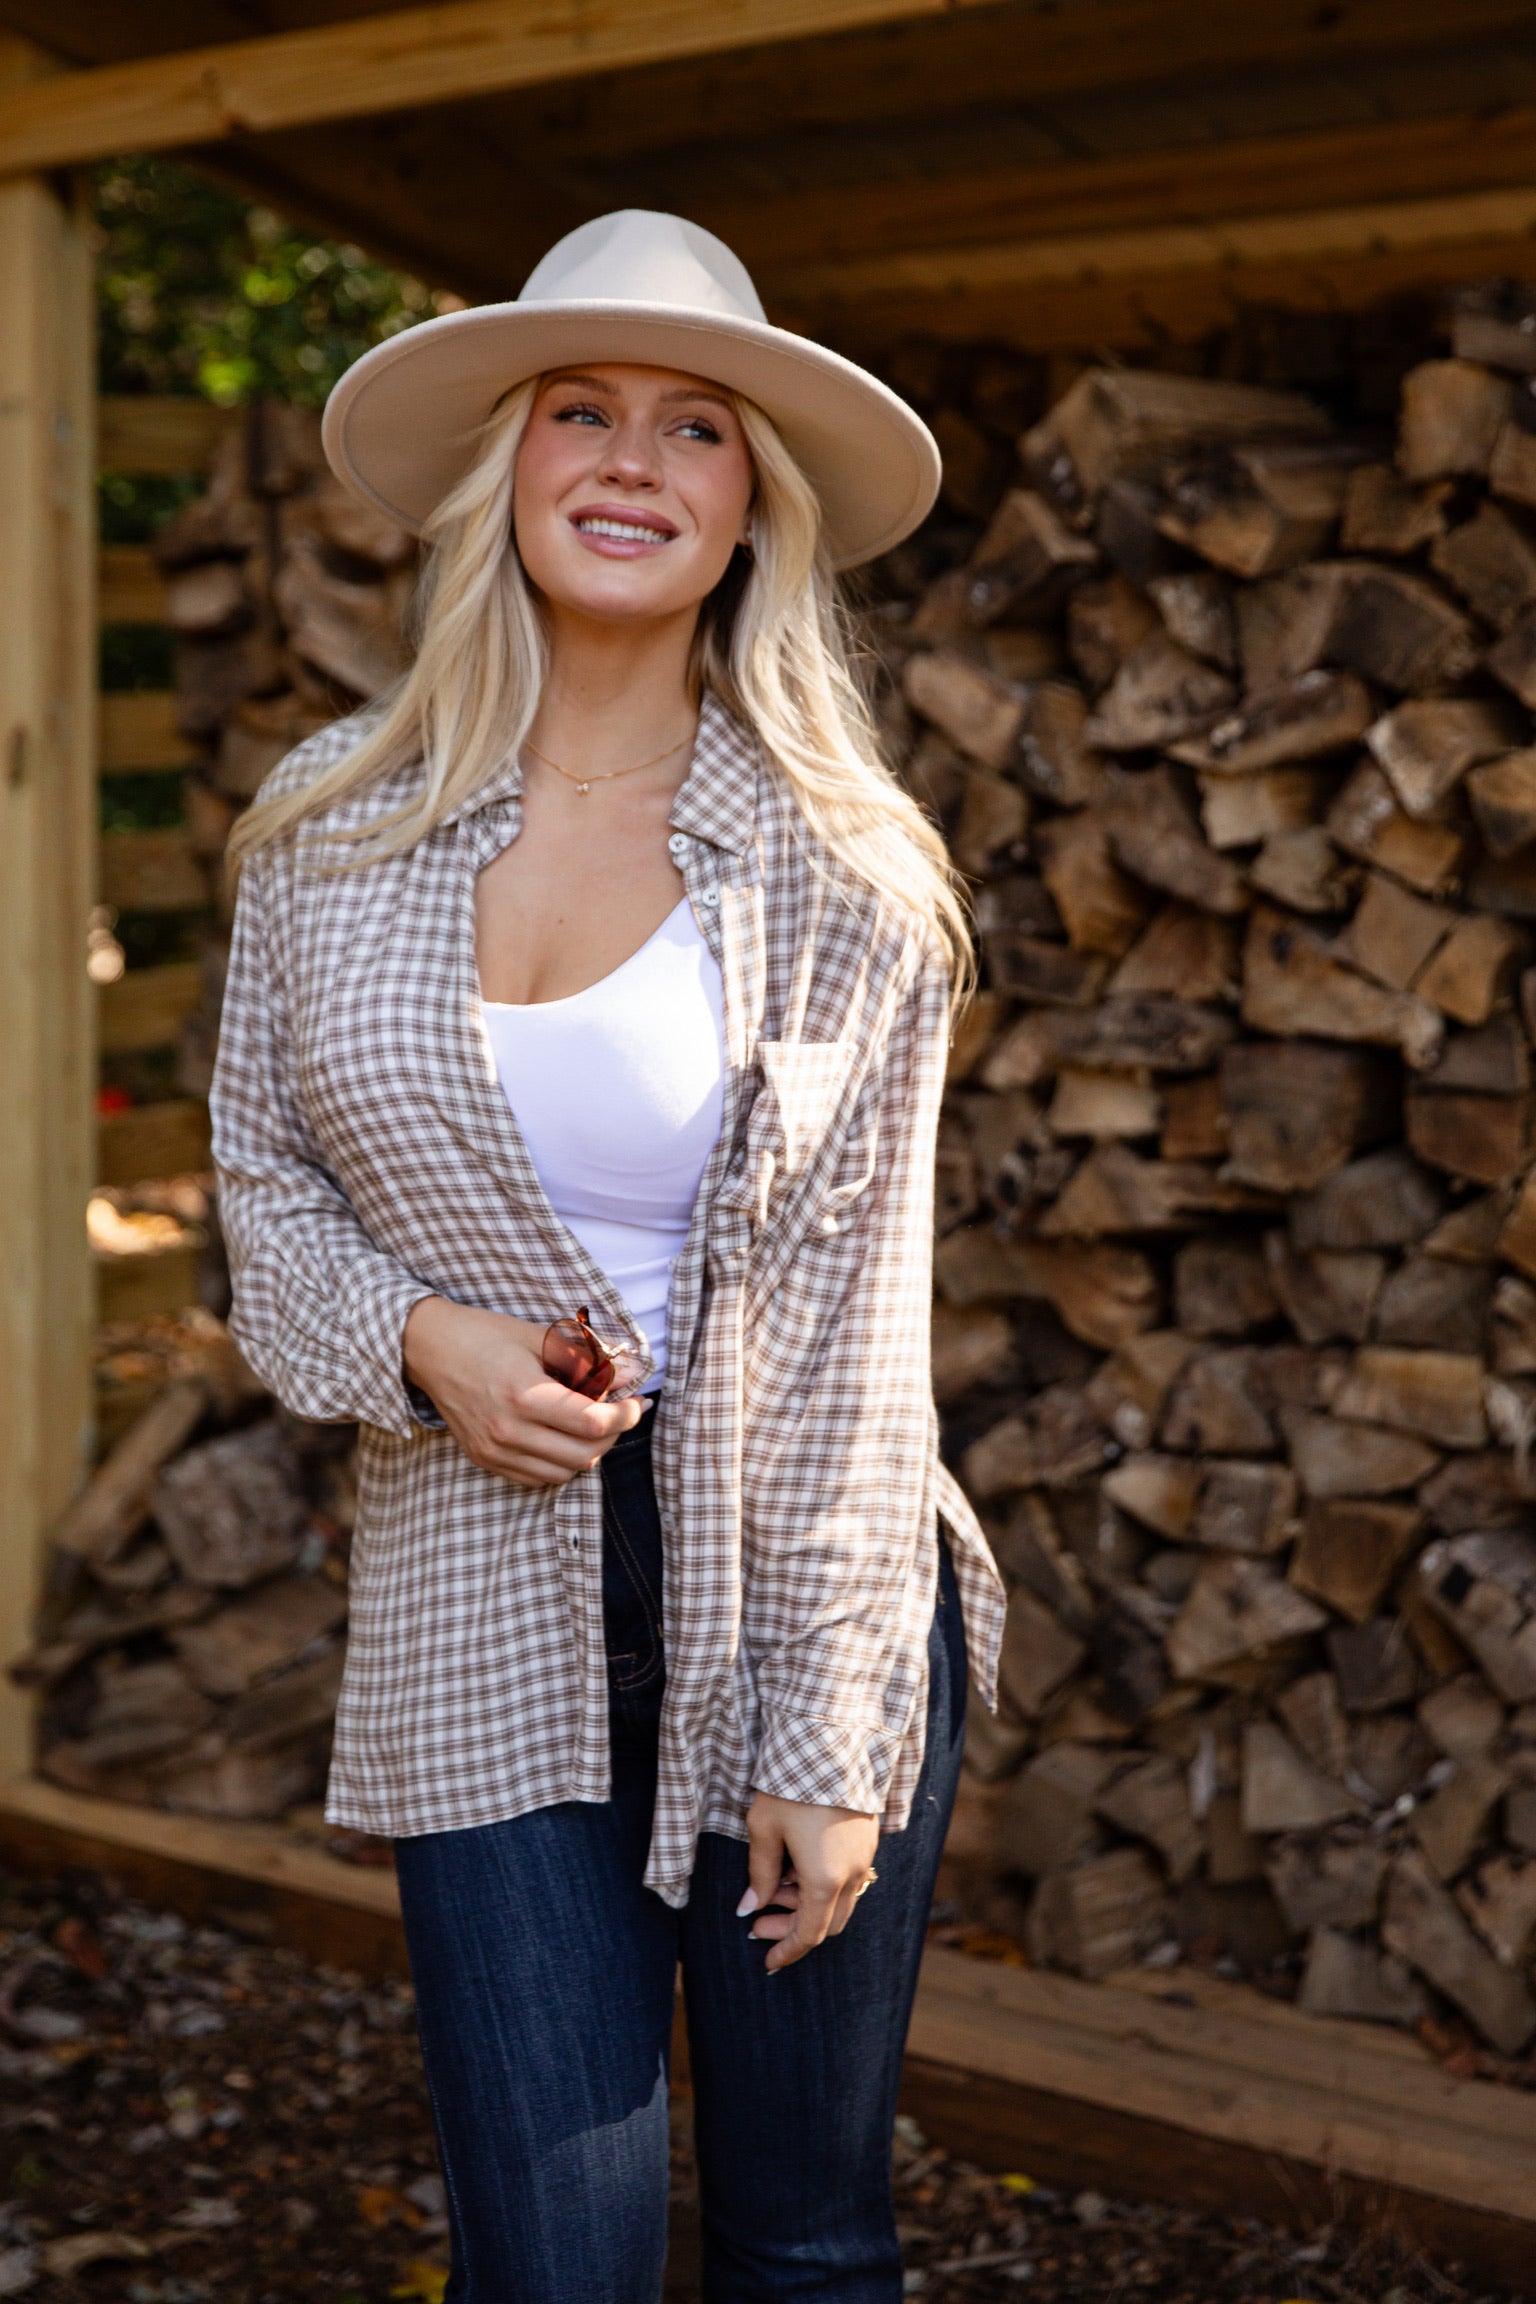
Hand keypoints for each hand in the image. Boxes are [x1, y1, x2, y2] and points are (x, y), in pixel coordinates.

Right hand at [403, 1296, 640, 1485]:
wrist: (429, 1349)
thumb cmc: (486, 1336)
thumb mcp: (539, 1336)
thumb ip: (589, 1357)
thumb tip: (634, 1371)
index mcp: (523, 1394)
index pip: (591, 1422)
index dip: (625, 1415)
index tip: (637, 1402)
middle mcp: (507, 1430)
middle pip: (583, 1455)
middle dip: (612, 1436)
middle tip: (619, 1412)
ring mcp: (494, 1450)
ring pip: (563, 1473)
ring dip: (587, 1452)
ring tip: (589, 1423)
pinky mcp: (485, 1459)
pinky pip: (537, 1477)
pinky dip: (559, 1462)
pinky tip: (561, 1436)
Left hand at [739, 1791, 878, 1973]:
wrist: (830, 1742)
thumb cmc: (791, 1786)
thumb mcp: (764, 1829)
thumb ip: (759, 1873)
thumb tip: (749, 1907)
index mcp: (825, 1879)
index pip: (809, 1934)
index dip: (787, 1951)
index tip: (767, 1963)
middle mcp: (853, 1874)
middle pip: (828, 1924)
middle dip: (793, 1929)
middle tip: (760, 1921)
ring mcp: (865, 1855)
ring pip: (841, 1901)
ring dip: (808, 1905)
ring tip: (773, 1886)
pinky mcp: (869, 1838)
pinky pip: (849, 1878)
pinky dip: (824, 1885)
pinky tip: (797, 1866)